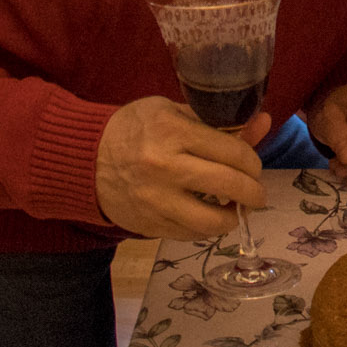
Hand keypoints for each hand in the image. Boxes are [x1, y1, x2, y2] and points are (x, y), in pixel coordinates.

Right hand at [95, 97, 267, 240]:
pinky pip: (191, 234)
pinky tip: (209, 217)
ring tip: (237, 210)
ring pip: (212, 220)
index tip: (253, 166)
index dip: (252, 161)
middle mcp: (165, 167)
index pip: (233, 152)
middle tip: (256, 193)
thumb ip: (217, 121)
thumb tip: (263, 122)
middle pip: (229, 185)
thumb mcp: (171, 112)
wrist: (83, 159)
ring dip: (234, 218)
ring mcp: (155, 199)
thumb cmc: (132, 129)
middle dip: (254, 192)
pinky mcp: (148, 224)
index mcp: (173, 132)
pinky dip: (206, 228)